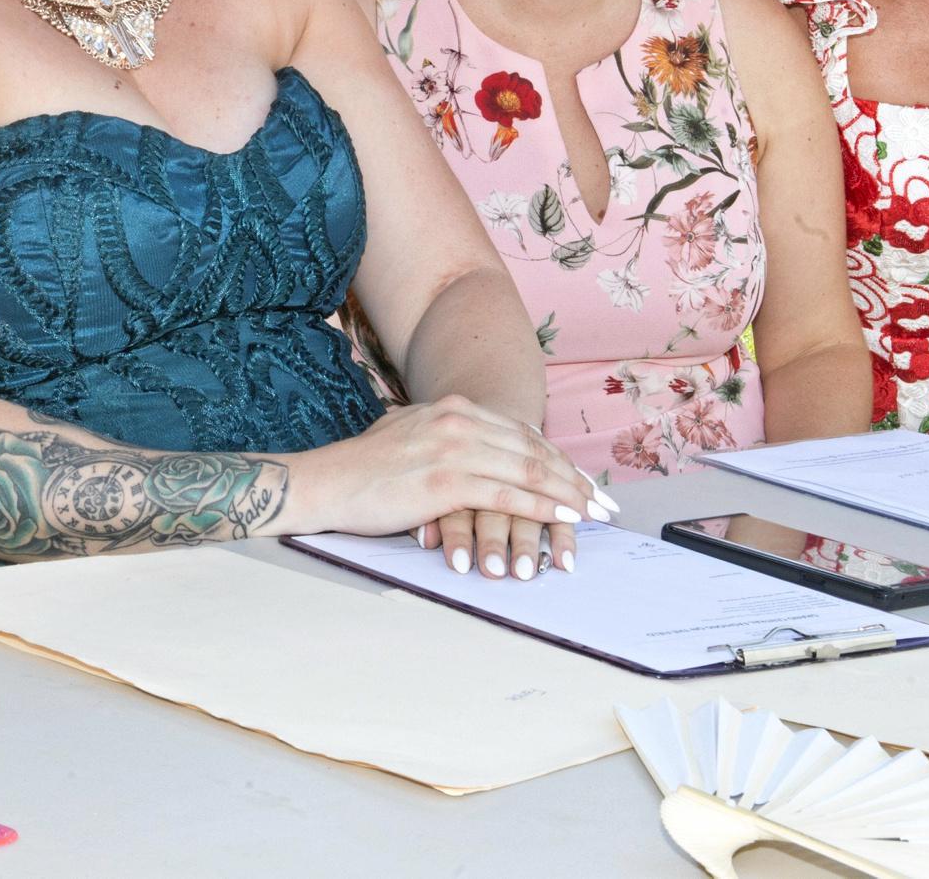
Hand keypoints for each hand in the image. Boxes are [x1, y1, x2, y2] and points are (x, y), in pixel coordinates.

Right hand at [290, 394, 610, 580]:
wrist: (324, 482)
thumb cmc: (363, 469)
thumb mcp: (410, 437)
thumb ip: (445, 438)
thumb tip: (473, 451)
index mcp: (452, 408)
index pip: (521, 433)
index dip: (557, 459)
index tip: (583, 480)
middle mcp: (458, 421)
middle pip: (532, 450)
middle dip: (573, 478)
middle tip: (603, 501)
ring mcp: (452, 449)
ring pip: (527, 471)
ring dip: (567, 494)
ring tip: (593, 514)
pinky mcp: (444, 481)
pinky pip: (505, 495)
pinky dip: (540, 508)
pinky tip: (562, 519)